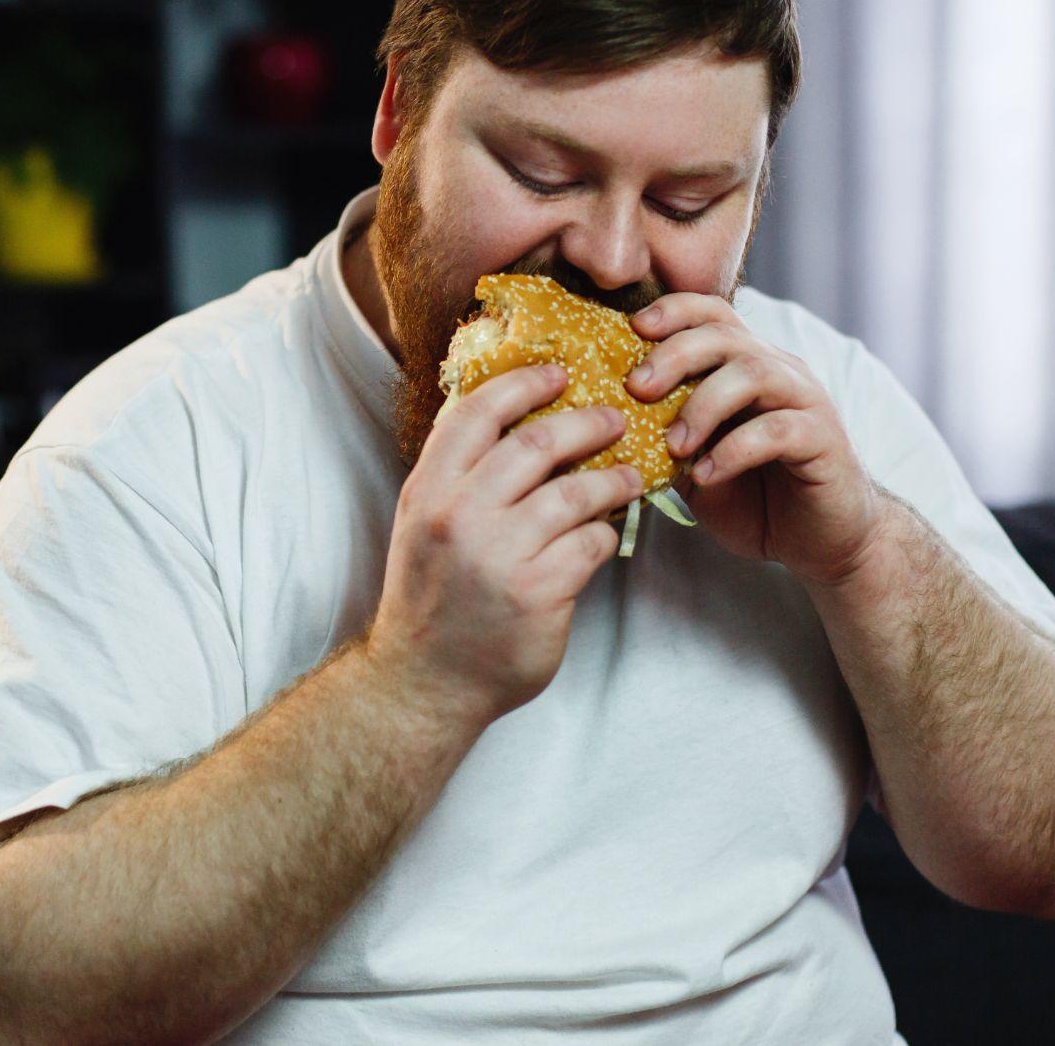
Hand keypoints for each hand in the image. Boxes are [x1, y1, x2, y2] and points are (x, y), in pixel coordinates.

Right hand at [366, 363, 641, 728]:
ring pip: (574, 492)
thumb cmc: (431, 597)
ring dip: (612, 478)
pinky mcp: (538, 592)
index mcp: (428, 490)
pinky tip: (607, 532)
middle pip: (537, 443)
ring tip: (630, 475)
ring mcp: (500, 555)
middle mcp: (460, 515)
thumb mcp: (424, 523)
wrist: (424, 682)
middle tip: (615, 418)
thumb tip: (510, 414)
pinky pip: (590, 543)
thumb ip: (458, 473)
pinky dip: (605, 532)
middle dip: (586, 423)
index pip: (477, 412)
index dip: (524, 383)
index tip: (559, 372)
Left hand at [625, 294, 887, 588]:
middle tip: (637, 388)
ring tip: (673, 444)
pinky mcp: (823, 440)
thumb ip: (666, 438)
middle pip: (726, 335)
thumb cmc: (756, 498)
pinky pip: (777, 430)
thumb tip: (610, 424)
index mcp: (748, 366)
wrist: (821, 542)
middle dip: (675, 354)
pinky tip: (707, 475)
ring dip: (704, 403)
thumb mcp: (697, 466)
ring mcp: (805, 402)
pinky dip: (735, 450)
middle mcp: (779, 372)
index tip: (633, 328)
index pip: (714, 315)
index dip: (674, 311)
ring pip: (754, 373)